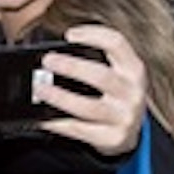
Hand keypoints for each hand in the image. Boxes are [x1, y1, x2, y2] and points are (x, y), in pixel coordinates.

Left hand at [35, 24, 146, 155]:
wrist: (129, 133)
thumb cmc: (114, 97)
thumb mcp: (116, 75)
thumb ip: (94, 61)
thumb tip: (55, 54)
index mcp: (133, 69)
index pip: (117, 44)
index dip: (93, 35)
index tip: (70, 35)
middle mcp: (132, 93)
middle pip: (101, 76)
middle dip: (71, 67)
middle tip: (48, 61)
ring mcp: (124, 117)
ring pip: (89, 107)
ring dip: (60, 97)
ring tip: (40, 89)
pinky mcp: (112, 139)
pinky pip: (79, 129)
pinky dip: (58, 122)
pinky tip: (43, 117)